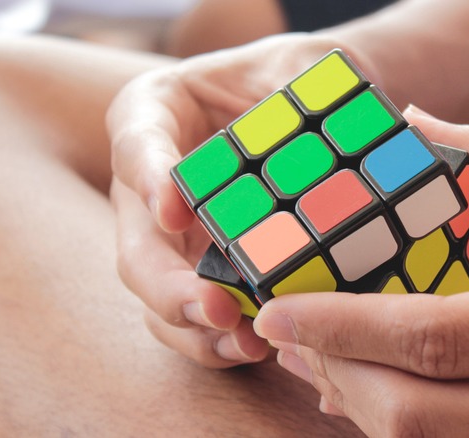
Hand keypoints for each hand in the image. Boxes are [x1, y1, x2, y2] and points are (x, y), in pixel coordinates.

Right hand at [107, 33, 373, 366]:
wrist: (304, 114)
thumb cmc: (291, 77)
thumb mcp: (299, 63)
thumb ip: (302, 85)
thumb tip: (329, 136)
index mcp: (157, 114)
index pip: (138, 144)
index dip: (149, 180)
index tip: (175, 210)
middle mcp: (153, 187)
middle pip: (139, 248)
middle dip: (171, 288)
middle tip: (215, 308)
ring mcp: (176, 239)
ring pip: (160, 299)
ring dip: (196, 330)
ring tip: (245, 343)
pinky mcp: (207, 272)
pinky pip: (198, 319)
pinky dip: (223, 342)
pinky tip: (262, 347)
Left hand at [253, 107, 468, 434]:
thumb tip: (419, 127)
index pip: (442, 339)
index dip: (346, 327)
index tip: (278, 311)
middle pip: (427, 417)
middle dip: (342, 376)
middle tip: (291, 335)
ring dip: (371, 411)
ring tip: (327, 365)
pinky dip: (420, 434)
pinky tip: (391, 398)